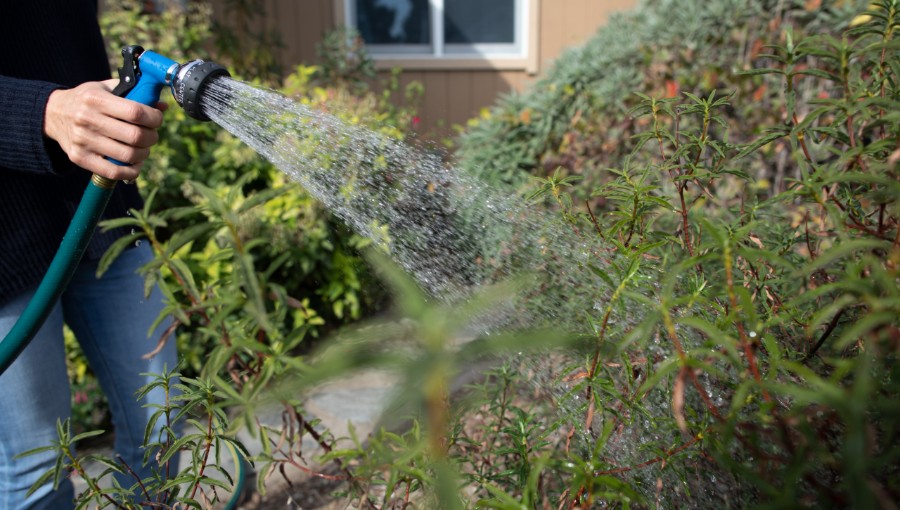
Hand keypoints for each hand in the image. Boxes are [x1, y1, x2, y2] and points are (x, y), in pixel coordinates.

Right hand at [43, 79, 164, 180]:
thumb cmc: (87, 100)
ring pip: (128, 155)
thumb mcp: (106, 88)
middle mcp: (87, 119)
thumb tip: (163, 105)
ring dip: (144, 154)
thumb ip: (134, 93)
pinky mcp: (79, 158)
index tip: (157, 119)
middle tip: (151, 135)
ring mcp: (82, 141)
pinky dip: (131, 171)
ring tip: (142, 148)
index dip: (154, 118)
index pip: (136, 112)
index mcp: (96, 99)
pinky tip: (135, 164)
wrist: (52, 114)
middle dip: (152, 137)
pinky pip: (113, 172)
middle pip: (135, 136)